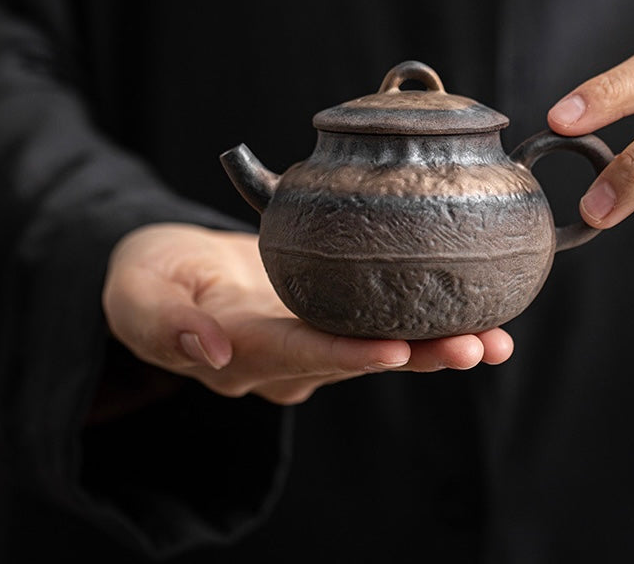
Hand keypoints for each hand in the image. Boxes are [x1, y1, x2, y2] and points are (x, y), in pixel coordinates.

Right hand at [102, 224, 512, 403]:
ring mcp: (310, 343)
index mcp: (238, 350)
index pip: (295, 354)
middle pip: (353, 359)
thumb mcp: (139, 290)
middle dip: (416, 356)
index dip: (344, 355)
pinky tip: (477, 313)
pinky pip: (380, 325)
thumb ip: (162, 320)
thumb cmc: (152, 275)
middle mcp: (283, 359)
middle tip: (475, 347)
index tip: (396, 351)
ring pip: (378, 347)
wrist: (175, 274)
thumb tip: (204, 351)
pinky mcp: (328, 319)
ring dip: (436, 346)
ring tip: (495, 340)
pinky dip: (426, 321)